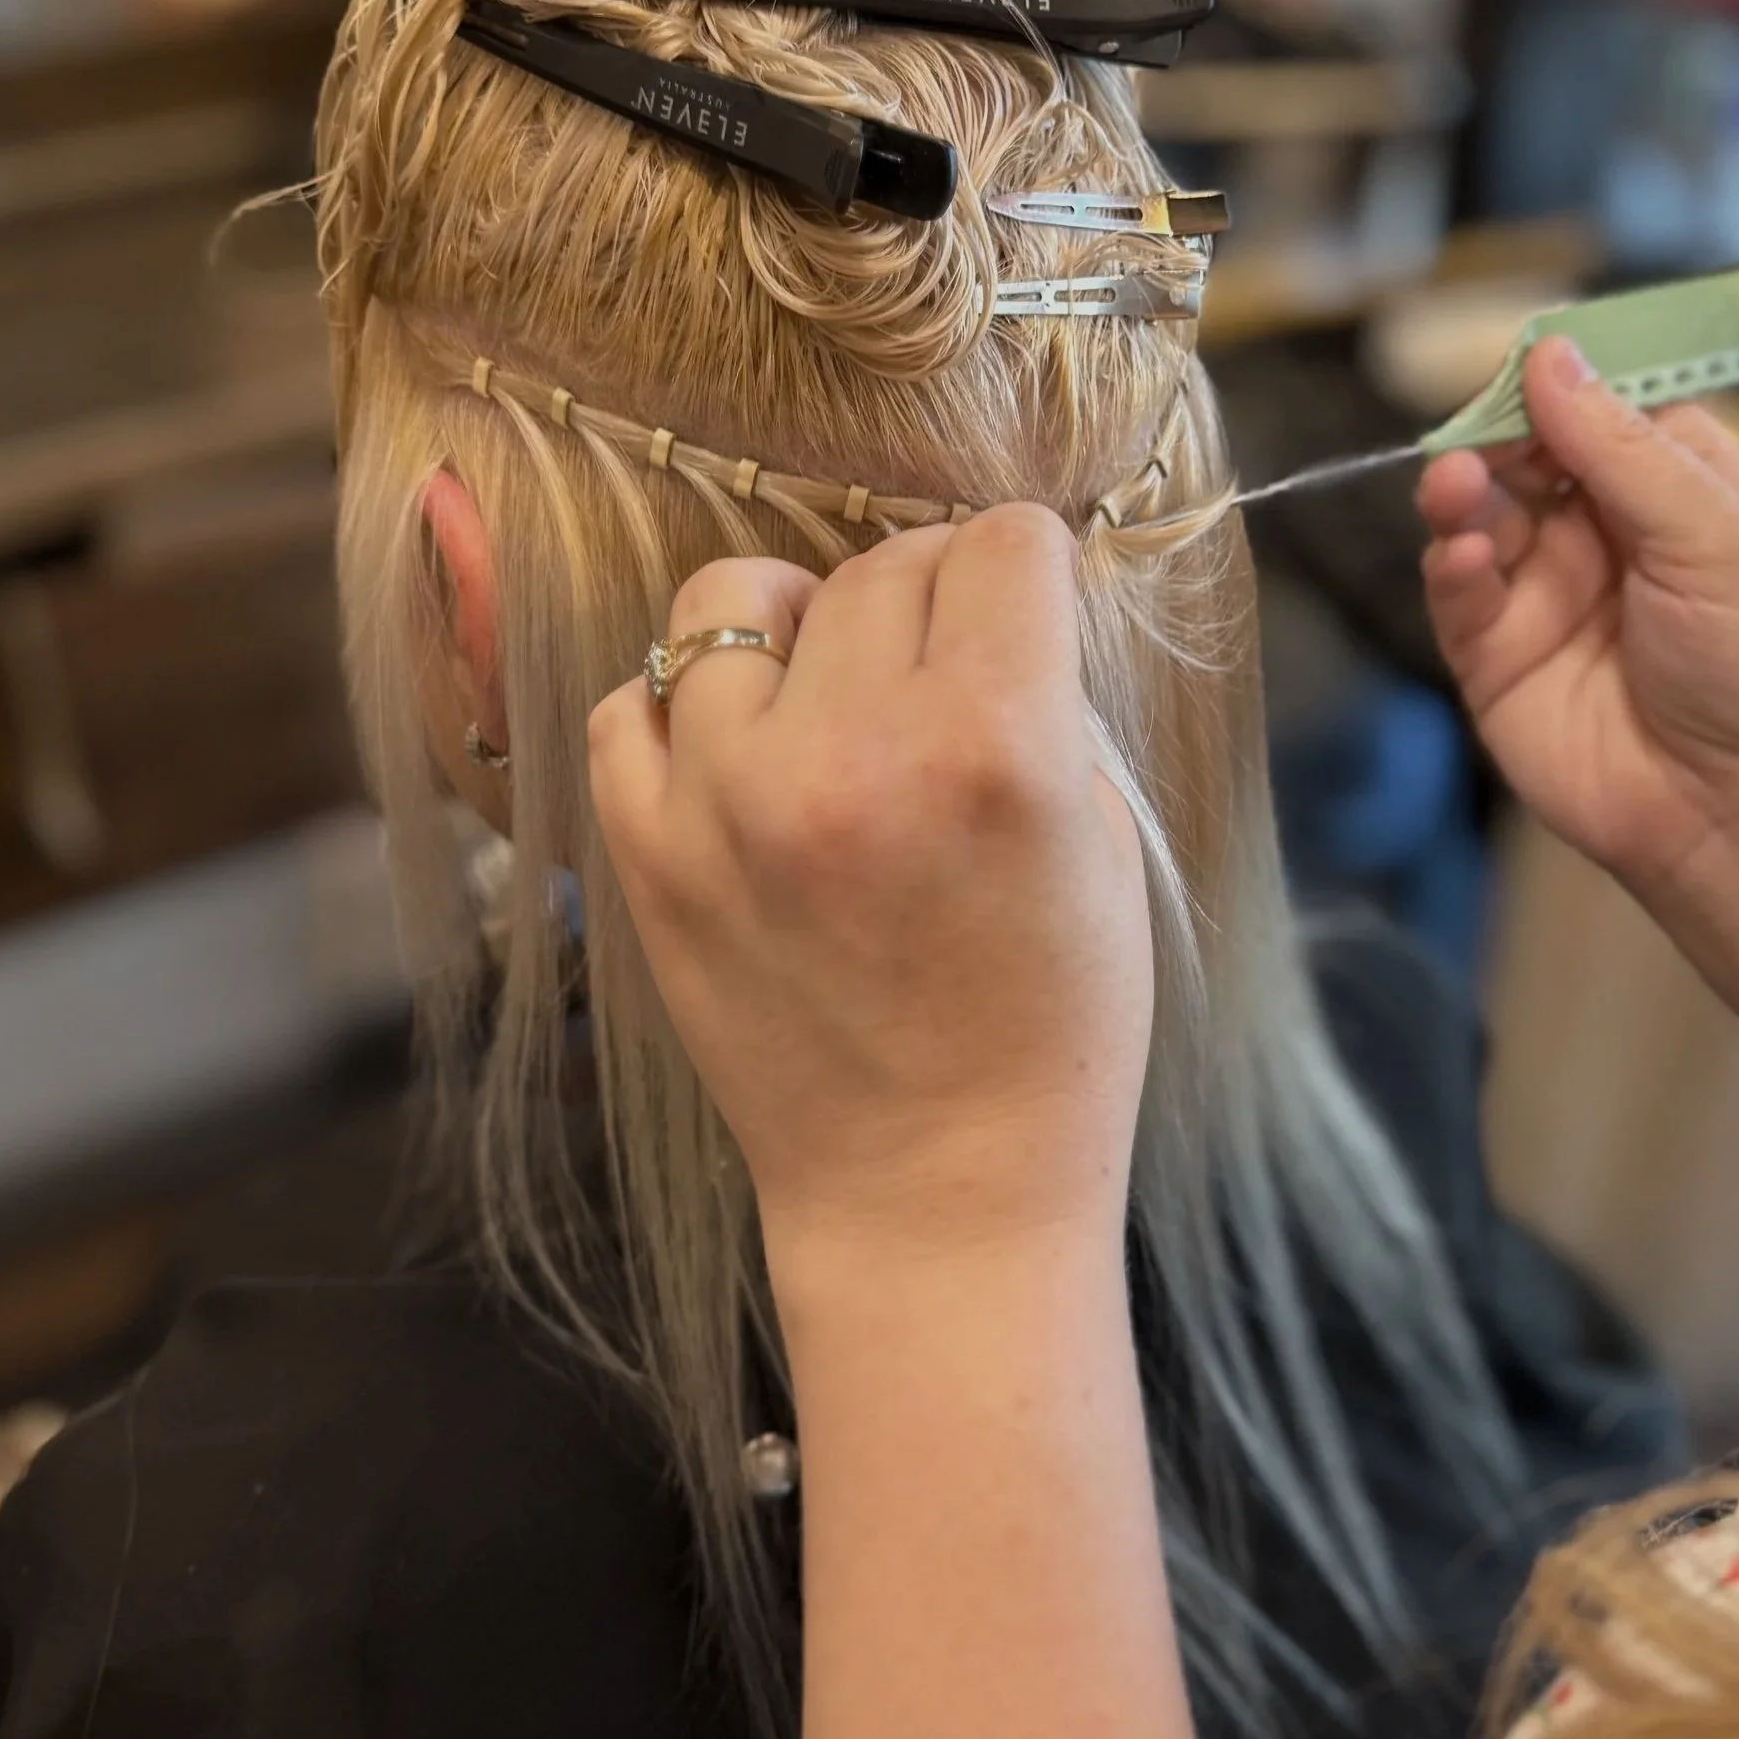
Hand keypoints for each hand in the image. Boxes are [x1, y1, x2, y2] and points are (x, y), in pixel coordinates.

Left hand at [586, 508, 1151, 1348]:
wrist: (931, 1194)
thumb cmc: (1051, 1031)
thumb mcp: (1107, 846)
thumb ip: (1048, 703)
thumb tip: (996, 600)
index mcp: (995, 745)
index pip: (1003, 544)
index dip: (1030, 564)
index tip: (1028, 601)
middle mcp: (851, 752)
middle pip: (883, 566)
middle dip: (929, 596)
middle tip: (944, 664)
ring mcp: (729, 801)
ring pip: (733, 599)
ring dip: (795, 622)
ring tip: (826, 681)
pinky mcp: (647, 856)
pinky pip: (631, 703)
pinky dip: (685, 706)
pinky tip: (742, 748)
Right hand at [1419, 337, 1738, 901]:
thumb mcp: (1716, 536)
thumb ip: (1624, 447)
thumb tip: (1548, 353)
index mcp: (1682, 492)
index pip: (1609, 407)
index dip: (1568, 383)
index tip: (1531, 366)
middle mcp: (1610, 536)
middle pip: (1531, 452)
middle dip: (1500, 434)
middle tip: (1483, 434)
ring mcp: (1550, 597)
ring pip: (1482, 516)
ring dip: (1462, 491)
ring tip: (1454, 484)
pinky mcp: (1500, 662)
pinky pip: (1459, 596)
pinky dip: (1451, 566)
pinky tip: (1464, 557)